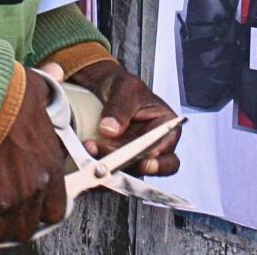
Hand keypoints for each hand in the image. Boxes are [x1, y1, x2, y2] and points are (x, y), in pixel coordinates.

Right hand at [0, 71, 68, 244]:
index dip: (39, 211)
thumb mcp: (39, 90)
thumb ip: (49, 90)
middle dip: (10, 221)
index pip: (56, 210)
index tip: (26, 204)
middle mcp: (35, 188)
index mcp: (51, 167)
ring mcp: (11, 198)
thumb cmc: (10, 93)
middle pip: (26, 228)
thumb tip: (57, 71)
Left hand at [64, 61, 181, 176]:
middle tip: (117, 163)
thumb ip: (120, 107)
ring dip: (109, 163)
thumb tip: (111, 128)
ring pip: (127, 169)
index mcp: (165, 125)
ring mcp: (134, 154)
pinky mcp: (117, 160)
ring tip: (92, 147)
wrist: (103, 88)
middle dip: (133, 166)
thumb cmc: (123, 86)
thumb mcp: (125, 88)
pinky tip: (89, 151)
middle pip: (150, 165)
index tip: (144, 161)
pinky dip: (99, 163)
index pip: (167, 147)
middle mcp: (153, 143)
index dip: (159, 159)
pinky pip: (110, 169)